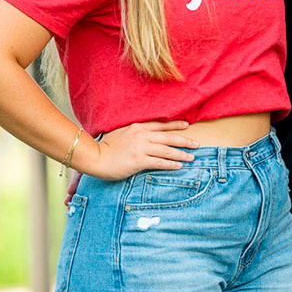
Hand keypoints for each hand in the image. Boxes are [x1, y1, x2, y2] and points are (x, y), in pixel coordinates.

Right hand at [78, 120, 197, 179]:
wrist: (95, 157)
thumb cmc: (105, 147)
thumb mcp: (120, 133)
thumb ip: (133, 133)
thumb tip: (143, 136)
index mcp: (137, 127)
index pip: (160, 125)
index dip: (175, 125)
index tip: (187, 125)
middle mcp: (141, 135)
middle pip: (168, 137)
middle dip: (185, 140)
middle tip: (197, 144)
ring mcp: (141, 148)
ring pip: (167, 150)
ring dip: (181, 154)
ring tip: (192, 157)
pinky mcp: (139, 161)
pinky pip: (159, 162)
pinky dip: (171, 164)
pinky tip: (179, 166)